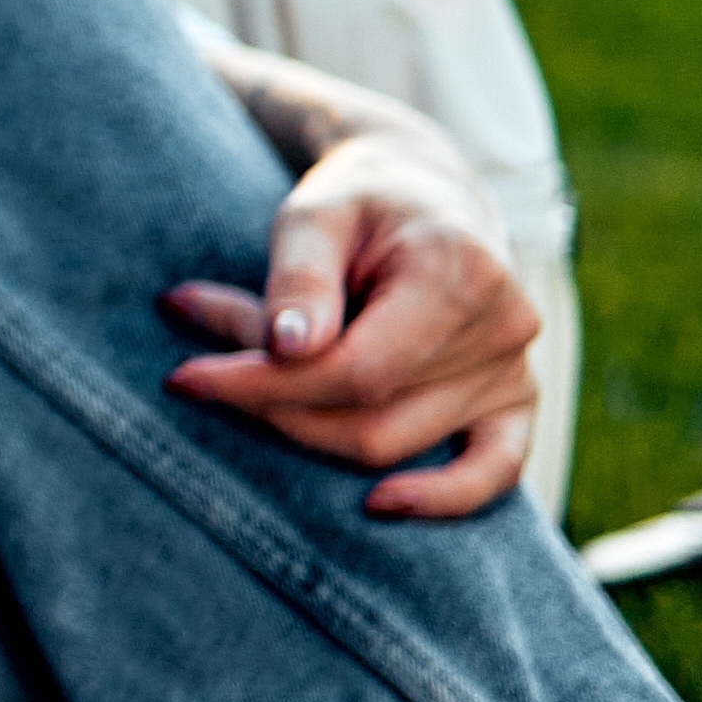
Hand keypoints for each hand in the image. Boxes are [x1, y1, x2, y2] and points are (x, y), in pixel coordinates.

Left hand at [167, 111, 544, 516]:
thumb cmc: (360, 199)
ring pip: (395, 441)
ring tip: (241, 374)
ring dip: (303, 424)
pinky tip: (380, 505)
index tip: (185, 376)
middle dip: (271, 401)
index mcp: (462, 276)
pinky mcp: (516, 401)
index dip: (265, 385)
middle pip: (370, 414)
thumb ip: (301, 277)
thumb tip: (287, 350)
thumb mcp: (315, 212)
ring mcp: (515, 372)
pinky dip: (444, 498)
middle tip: (199, 364)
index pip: (357, 369)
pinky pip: (497, 469)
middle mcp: (504, 331)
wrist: (425, 196)